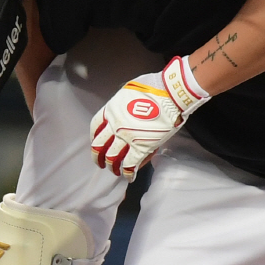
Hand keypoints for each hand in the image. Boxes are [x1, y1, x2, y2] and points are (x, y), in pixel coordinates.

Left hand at [90, 56, 209, 179]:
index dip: (94, 138)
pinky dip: (129, 173)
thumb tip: (123, 107)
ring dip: (112, 167)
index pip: (95, 127)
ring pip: (112, 158)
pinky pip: (130, 164)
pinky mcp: (142, 147)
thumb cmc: (154, 87)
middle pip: (99, 146)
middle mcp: (115, 126)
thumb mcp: (128, 90)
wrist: (171, 94)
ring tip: (115, 172)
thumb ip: (121, 102)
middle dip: (98, 157)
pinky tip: (130, 177)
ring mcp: (127, 138)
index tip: (97, 143)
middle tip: (101, 163)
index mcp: (111, 110)